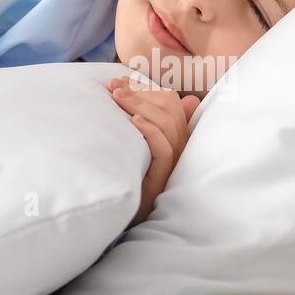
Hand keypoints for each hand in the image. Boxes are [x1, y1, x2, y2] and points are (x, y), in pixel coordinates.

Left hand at [106, 76, 199, 226]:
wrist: (130, 213)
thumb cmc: (133, 176)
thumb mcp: (139, 144)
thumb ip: (145, 120)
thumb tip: (144, 94)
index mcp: (177, 134)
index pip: (169, 101)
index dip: (145, 87)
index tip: (119, 81)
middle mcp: (180, 145)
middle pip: (168, 108)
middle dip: (140, 93)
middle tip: (113, 87)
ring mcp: (175, 161)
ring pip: (166, 124)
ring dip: (141, 106)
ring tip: (117, 98)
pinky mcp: (165, 176)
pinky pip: (164, 149)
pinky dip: (151, 132)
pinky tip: (135, 122)